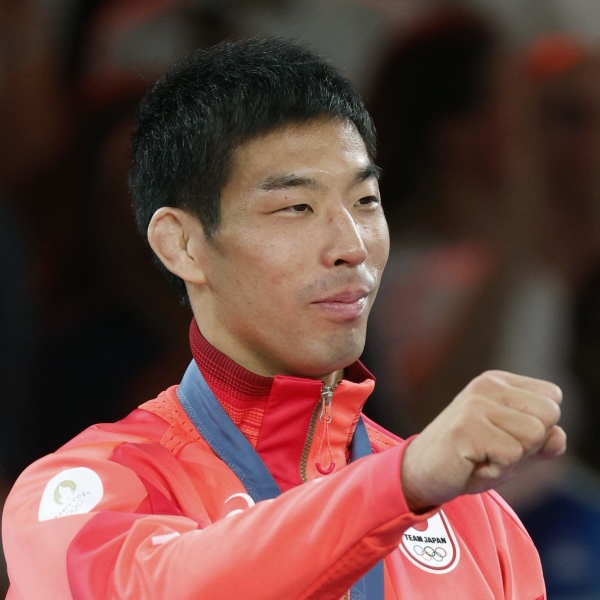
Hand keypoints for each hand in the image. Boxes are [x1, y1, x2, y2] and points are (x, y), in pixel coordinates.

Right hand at [401, 370, 565, 511]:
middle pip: (548, 416)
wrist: (422, 473)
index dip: (539, 429)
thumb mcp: (513, 449)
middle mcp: (487, 385)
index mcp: (498, 382)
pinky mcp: (466, 427)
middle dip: (529, 445)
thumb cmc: (469, 459)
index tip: (504, 437)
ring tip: (482, 457)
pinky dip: (496, 469)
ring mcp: (475, 403)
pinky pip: (511, 455)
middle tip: (493, 450)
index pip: (552, 398)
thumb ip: (541, 442)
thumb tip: (558, 436)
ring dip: (512, 459)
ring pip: (533, 436)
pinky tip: (472, 464)